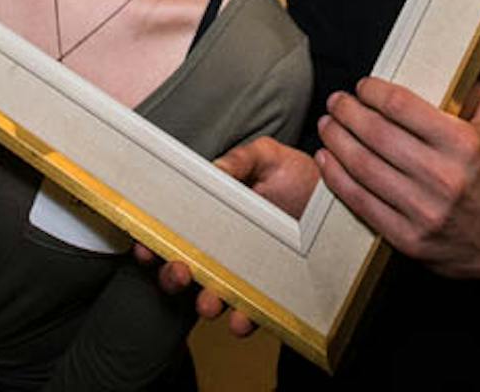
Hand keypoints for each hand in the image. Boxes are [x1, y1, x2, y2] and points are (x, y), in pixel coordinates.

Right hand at [131, 137, 320, 338]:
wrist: (334, 198)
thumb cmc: (294, 174)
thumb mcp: (266, 156)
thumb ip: (239, 159)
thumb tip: (214, 169)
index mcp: (210, 217)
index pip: (171, 234)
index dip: (151, 243)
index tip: (144, 245)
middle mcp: (220, 250)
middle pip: (181, 271)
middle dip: (171, 276)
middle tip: (179, 270)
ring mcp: (242, 275)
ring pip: (210, 298)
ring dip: (203, 303)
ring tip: (209, 301)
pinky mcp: (268, 294)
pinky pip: (250, 316)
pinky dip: (242, 322)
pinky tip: (243, 319)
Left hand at [316, 78, 479, 280]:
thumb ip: (474, 92)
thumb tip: (443, 69)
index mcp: (464, 145)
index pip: (401, 107)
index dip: (373, 92)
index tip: (362, 86)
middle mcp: (443, 178)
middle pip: (376, 135)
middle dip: (348, 112)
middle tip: (336, 102)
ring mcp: (423, 211)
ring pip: (363, 167)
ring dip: (337, 141)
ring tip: (327, 125)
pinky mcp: (408, 238)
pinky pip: (361, 202)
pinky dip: (337, 178)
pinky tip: (327, 159)